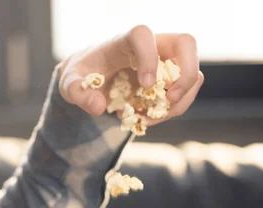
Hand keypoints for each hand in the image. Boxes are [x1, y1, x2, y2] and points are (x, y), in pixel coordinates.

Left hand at [58, 25, 203, 122]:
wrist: (92, 79)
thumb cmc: (83, 76)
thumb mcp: (70, 85)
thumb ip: (77, 93)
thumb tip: (97, 107)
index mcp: (124, 41)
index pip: (144, 35)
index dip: (150, 58)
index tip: (146, 86)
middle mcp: (151, 46)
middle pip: (186, 43)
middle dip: (186, 75)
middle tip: (169, 100)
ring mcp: (165, 62)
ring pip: (193, 73)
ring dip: (180, 102)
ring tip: (149, 117)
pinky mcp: (170, 79)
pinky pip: (186, 93)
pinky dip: (172, 111)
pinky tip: (148, 117)